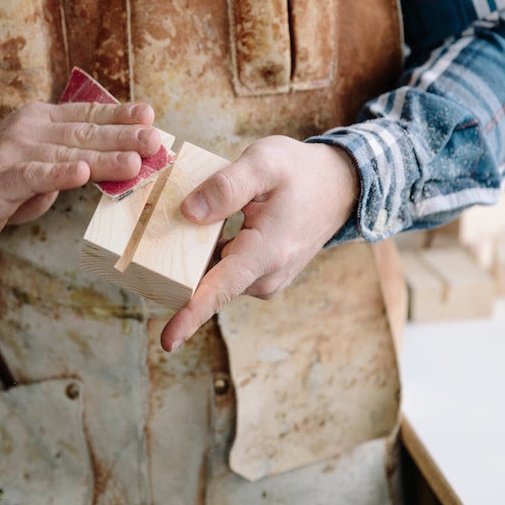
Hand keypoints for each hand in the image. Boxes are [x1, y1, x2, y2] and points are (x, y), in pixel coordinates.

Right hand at [0, 101, 159, 246]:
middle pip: (85, 132)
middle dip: (125, 137)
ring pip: (67, 153)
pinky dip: (57, 174)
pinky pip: (34, 175)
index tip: (151, 116)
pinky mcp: (0, 179)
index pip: (87, 115)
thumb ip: (67, 162)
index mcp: (41, 121)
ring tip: (134, 161)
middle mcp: (30, 129)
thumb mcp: (37, 165)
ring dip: (103, 158)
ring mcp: (13, 151)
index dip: (120, 116)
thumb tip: (104, 166)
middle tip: (156, 141)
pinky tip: (80, 173)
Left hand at [159, 136, 359, 351]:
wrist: (340, 186)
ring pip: (215, 276)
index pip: (221, 289)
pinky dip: (211, 255)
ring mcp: (265, 281)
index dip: (191, 315)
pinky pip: (225, 271)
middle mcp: (266, 277)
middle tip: (164, 228)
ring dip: (197, 256)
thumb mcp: (264, 163)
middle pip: (208, 283)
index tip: (168, 341)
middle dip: (178, 266)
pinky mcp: (262, 277)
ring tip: (194, 220)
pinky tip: (209, 228)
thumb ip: (225, 186)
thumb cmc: (302, 173)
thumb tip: (188, 213)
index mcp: (267, 252)